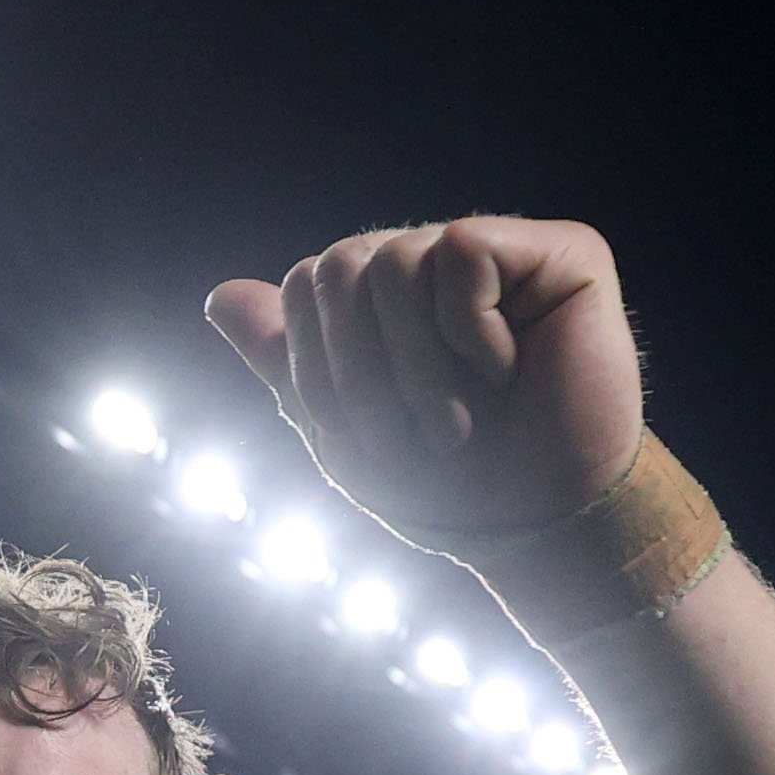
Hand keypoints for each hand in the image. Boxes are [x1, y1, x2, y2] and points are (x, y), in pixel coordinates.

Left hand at [206, 219, 639, 542]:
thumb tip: (217, 296)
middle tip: (410, 435)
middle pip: (341, 265)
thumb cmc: (445, 483)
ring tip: (455, 421)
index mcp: (380, 301)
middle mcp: (432, 262)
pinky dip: (468, 332)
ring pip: (394, 261)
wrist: (534, 523)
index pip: (305, 285)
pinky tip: (504, 369)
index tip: (364, 436)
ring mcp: (495, 250)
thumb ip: (284, 362)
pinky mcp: (557, 250)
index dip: (318, 368)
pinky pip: (463, 252)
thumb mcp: (341, 430)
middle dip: (358, 371)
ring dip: (414, 367)